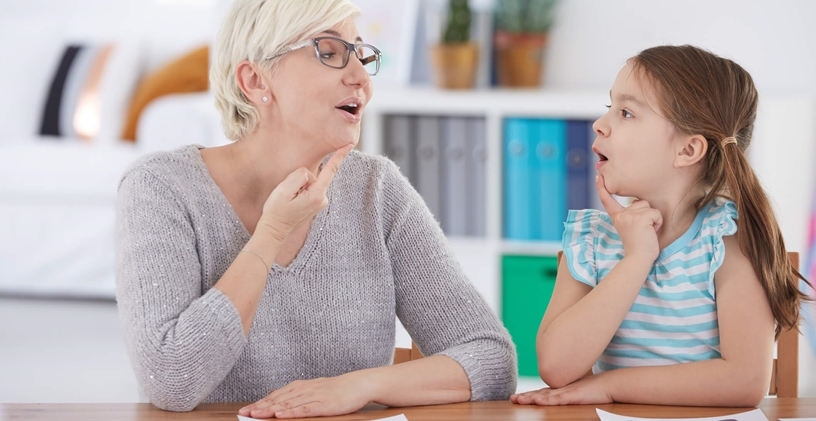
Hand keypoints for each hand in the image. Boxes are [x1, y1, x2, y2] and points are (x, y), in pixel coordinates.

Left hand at [238, 372, 373, 418]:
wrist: (358, 384)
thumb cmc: (337, 389)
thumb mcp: (313, 389)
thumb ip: (295, 393)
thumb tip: (276, 396)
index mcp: (300, 386)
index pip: (275, 395)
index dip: (259, 403)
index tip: (245, 410)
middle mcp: (303, 389)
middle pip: (277, 399)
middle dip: (259, 406)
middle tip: (243, 413)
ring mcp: (313, 396)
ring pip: (287, 404)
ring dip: (270, 409)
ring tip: (255, 414)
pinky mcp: (323, 404)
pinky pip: (304, 409)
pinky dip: (291, 412)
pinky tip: (280, 416)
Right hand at [257, 144, 352, 241]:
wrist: (274, 230)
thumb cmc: (277, 211)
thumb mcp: (284, 189)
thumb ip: (299, 175)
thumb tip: (308, 174)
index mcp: (317, 194)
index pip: (330, 170)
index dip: (339, 156)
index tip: (349, 144)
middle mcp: (322, 199)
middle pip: (313, 175)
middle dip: (299, 179)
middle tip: (287, 195)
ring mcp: (319, 203)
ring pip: (309, 182)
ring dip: (298, 186)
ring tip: (289, 200)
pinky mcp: (315, 204)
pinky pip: (308, 188)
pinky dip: (299, 191)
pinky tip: (292, 201)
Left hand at [510, 375, 611, 405]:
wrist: (609, 384)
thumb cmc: (595, 390)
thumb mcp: (578, 394)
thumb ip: (568, 396)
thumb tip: (561, 399)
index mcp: (561, 390)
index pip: (542, 393)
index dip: (529, 395)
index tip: (517, 397)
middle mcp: (561, 390)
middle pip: (539, 394)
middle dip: (525, 396)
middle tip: (512, 398)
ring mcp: (567, 392)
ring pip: (545, 396)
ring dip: (531, 398)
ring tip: (518, 400)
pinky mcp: (574, 396)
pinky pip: (558, 399)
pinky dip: (547, 400)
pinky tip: (538, 401)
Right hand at [595, 175, 660, 262]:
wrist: (638, 258)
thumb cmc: (638, 246)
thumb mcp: (630, 227)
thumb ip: (631, 215)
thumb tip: (636, 202)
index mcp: (617, 217)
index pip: (608, 201)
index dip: (602, 188)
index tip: (598, 177)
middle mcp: (621, 215)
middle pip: (640, 203)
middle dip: (647, 214)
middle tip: (642, 230)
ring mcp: (629, 216)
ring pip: (649, 207)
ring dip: (653, 218)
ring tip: (647, 231)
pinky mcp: (640, 218)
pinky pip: (655, 213)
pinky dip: (657, 223)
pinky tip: (651, 232)